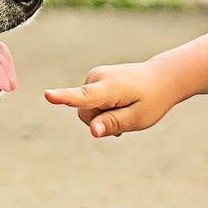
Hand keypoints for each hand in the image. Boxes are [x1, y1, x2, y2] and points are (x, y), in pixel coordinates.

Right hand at [43, 61, 182, 137]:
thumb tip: (92, 131)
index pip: (85, 96)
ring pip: (85, 110)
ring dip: (102, 115)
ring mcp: (93, 76)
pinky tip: (118, 105)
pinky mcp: (91, 79)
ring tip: (123, 108)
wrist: (160, 78)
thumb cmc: (152, 100)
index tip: (47, 95)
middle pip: (84, 114)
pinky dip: (101, 109)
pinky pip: (88, 104)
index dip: (65, 97)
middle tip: (126, 115)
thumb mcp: (139, 118)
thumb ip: (114, 124)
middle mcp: (98, 77)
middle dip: (100, 121)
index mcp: (112, 87)